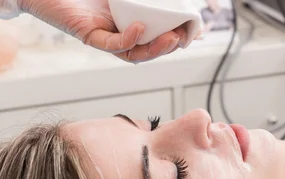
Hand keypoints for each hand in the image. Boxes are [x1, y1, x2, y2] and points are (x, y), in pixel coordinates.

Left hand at [0, 0, 189, 62]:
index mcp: (127, 20)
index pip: (156, 33)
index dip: (177, 34)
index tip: (196, 30)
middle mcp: (118, 31)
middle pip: (149, 47)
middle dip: (171, 45)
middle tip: (186, 38)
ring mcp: (104, 35)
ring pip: (134, 52)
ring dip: (155, 48)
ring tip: (171, 39)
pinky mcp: (88, 35)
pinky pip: (112, 44)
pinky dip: (127, 39)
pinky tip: (138, 28)